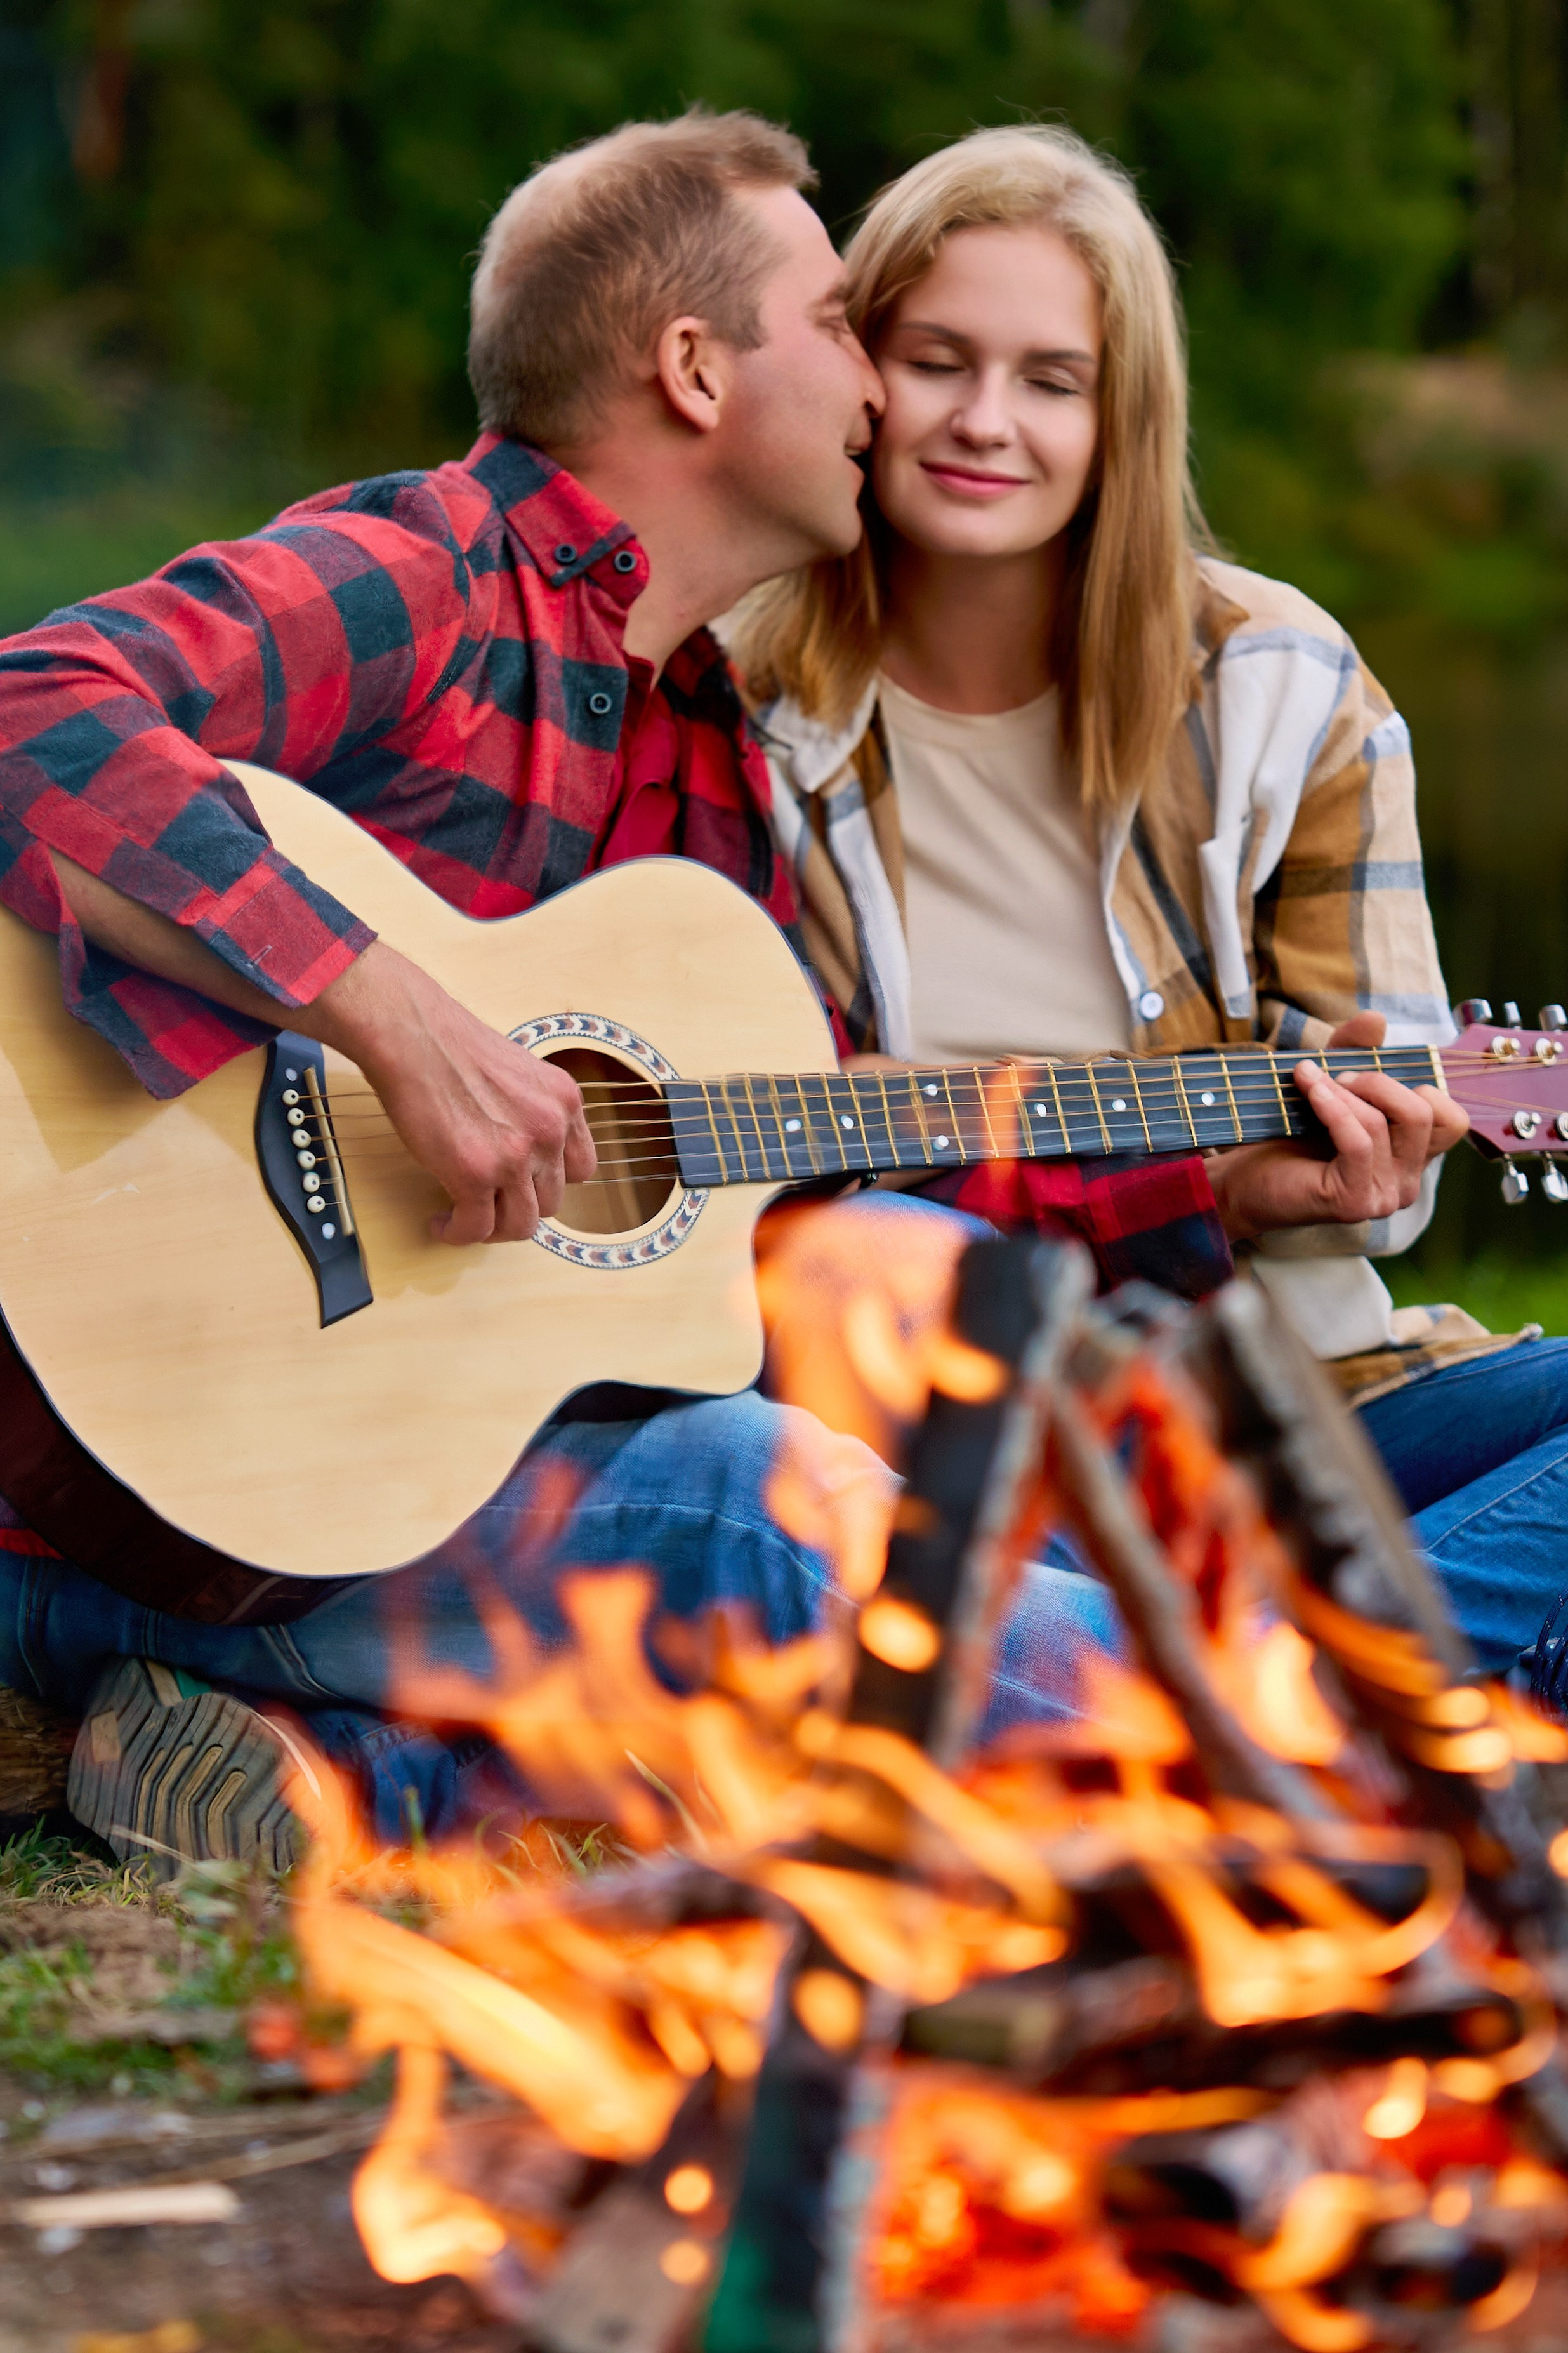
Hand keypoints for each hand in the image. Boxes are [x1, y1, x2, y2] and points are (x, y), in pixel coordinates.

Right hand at [309, 943, 596, 1244]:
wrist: (413, 1035)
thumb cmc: (452, 1046)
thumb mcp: (520, 1073)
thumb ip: (532, 1112)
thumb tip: (524, 1155)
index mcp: (565, 1102)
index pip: (582, 1168)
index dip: (551, 1183)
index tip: (525, 1185)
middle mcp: (550, 1131)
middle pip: (550, 1202)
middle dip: (518, 1208)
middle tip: (488, 1205)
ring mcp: (515, 1156)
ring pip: (520, 1225)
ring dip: (491, 1229)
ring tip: (464, 1218)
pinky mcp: (474, 1174)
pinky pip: (476, 1228)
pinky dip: (458, 1234)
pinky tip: (441, 1224)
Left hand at [1206, 1012, 1468, 1244]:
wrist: (1244, 1180)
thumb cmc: (1289, 1136)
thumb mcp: (1330, 1086)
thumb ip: (1355, 1052)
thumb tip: (1376, 1018)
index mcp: (1412, 1157)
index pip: (1452, 1120)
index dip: (1419, 1087)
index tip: (1368, 1079)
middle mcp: (1407, 1182)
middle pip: (1425, 1114)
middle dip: (1379, 1082)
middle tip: (1338, 1077)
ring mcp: (1384, 1197)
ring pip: (1385, 1124)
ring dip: (1343, 1091)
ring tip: (1310, 1080)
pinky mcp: (1356, 1202)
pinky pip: (1359, 1141)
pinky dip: (1332, 1108)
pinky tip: (1310, 1091)